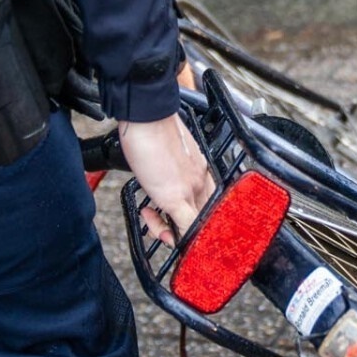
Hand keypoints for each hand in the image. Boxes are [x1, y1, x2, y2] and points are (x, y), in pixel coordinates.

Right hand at [119, 114, 214, 242]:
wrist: (146, 117)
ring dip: (172, 233)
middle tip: (163, 227)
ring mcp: (191, 190)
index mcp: (202, 171)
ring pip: (194, 227)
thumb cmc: (152, 130)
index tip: (178, 221)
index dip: (195, 219)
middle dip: (183, 229)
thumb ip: (171, 173)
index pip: (210, 204)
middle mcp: (202, 181)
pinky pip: (185, 229)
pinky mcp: (175, 197)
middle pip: (204, 219)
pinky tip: (161, 232)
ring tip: (151, 218)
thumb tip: (163, 186)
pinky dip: (175, 239)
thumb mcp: (169, 155)